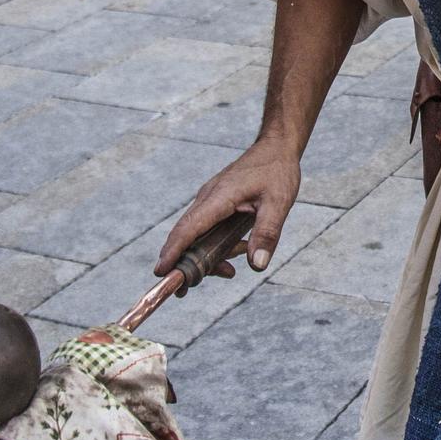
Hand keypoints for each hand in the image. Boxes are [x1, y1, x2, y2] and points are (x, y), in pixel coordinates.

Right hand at [155, 138, 300, 277]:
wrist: (276, 147)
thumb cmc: (276, 171)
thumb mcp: (279, 203)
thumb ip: (267, 233)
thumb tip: (256, 265)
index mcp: (218, 197)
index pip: (188, 228)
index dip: (173, 251)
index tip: (161, 272)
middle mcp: (207, 199)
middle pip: (185, 235)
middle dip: (182, 264)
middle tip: (184, 291)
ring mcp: (209, 200)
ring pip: (195, 235)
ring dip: (206, 257)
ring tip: (229, 272)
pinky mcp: (215, 203)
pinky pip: (206, 229)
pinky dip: (213, 246)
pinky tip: (236, 253)